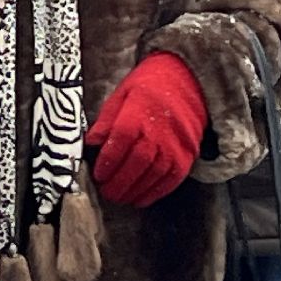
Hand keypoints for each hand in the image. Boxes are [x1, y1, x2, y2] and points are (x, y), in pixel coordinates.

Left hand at [85, 52, 207, 206]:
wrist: (190, 82)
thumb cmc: (150, 86)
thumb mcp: (122, 94)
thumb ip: (106, 120)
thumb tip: (91, 142)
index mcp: (139, 113)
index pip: (120, 141)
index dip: (108, 161)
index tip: (97, 174)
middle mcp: (159, 132)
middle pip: (137, 162)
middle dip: (118, 182)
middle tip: (106, 192)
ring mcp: (176, 146)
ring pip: (153, 175)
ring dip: (134, 190)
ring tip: (120, 197)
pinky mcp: (188, 156)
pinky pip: (171, 180)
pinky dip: (155, 192)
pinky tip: (141, 199)